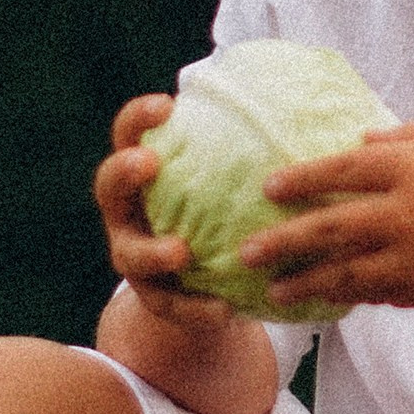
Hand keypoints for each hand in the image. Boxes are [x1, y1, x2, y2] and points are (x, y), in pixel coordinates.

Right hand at [93, 94, 239, 333]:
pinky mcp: (153, 299)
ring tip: (181, 251)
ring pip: (131, 254)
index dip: (140, 117)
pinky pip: (171, 305)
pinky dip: (196, 307)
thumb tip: (304, 110)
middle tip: (148, 162)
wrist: (209, 287)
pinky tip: (223, 310)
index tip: (167, 104)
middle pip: (109, 185)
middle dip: (124, 170)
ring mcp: (133, 256)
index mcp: (143, 173)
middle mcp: (127, 211)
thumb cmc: (223, 213)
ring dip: (153, 251)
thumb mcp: (228, 182)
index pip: (130, 134)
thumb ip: (248, 153)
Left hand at [245, 125, 413, 313]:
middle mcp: (407, 212)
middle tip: (245, 254)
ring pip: (343, 274)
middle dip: (282, 243)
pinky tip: (329, 301)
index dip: (300, 179)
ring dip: (305, 285)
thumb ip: (412, 140)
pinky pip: (376, 295)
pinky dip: (348, 298)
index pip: (341, 170)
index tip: (267, 188)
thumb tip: (362, 144)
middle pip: (327, 228)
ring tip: (276, 294)